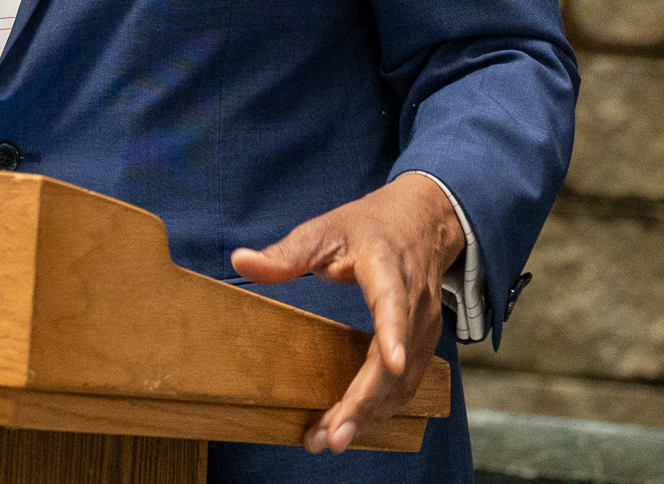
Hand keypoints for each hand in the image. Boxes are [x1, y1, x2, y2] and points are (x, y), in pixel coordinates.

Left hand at [230, 172, 465, 454]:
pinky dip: (377, 408)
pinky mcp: (422, 346)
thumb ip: (286, 254)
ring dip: (368, 414)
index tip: (393, 364)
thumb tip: (240, 261)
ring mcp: (423, 330)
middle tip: (333, 435)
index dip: (394, 333)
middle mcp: (414, 304)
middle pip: (395, 361)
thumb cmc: (367, 227)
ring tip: (328, 440)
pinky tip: (346, 424)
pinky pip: (402, 384)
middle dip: (366, 401)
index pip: (393, 303)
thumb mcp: (324, 229)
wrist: (420, 223)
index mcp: (388, 268)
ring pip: (400, 382)